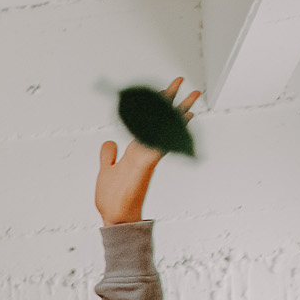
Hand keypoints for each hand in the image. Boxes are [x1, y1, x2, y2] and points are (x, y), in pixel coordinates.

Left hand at [96, 77, 198, 224]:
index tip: (164, 93)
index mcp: (136, 151)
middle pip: (161, 122)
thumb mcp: (107, 170)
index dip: (156, 109)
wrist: (114, 216)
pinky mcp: (146, 165)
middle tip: (182, 82)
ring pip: (166, 130)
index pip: (149, 124)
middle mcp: (145, 152)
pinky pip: (160, 144)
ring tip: (193, 95)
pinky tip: (181, 118)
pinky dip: (169, 131)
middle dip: (171, 102)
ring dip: (179, 112)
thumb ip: (108, 156)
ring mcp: (148, 157)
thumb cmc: (112, 198)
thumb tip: (109, 143)